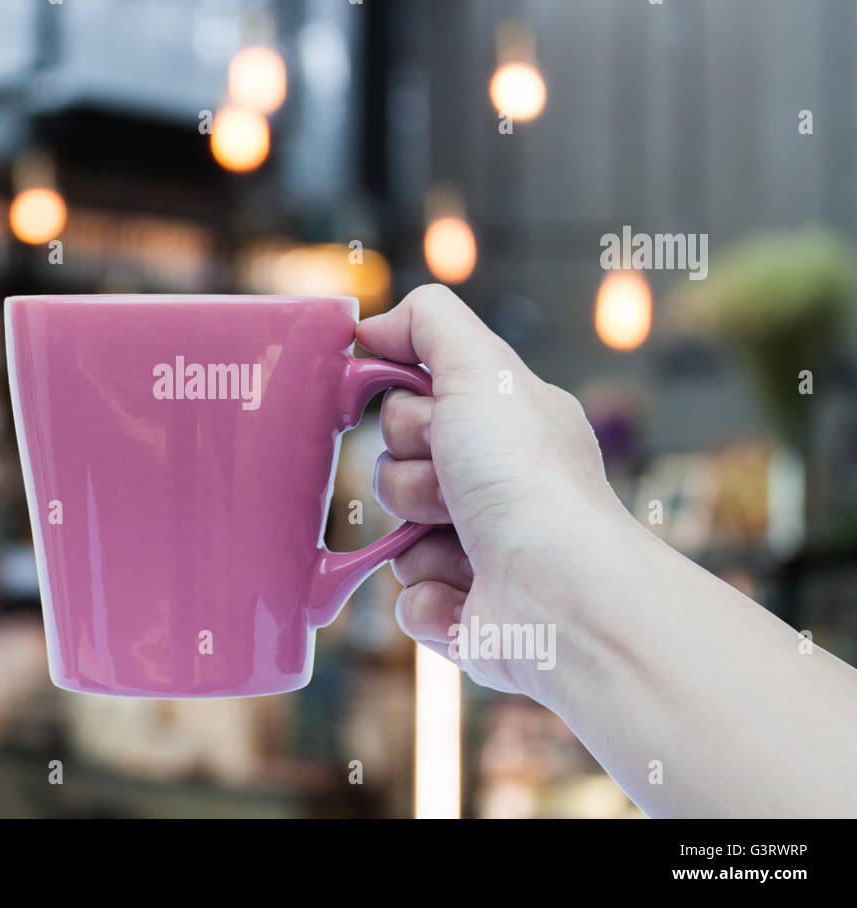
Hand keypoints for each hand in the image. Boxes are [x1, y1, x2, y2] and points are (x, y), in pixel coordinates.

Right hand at [358, 284, 631, 695]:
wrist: (559, 591)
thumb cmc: (526, 476)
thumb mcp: (481, 368)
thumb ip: (429, 322)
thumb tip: (375, 326)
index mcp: (505, 427)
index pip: (416, 404)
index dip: (407, 411)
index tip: (430, 417)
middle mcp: (497, 485)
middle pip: (394, 467)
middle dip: (411, 476)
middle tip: (454, 485)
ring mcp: (481, 551)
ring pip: (395, 535)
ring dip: (419, 538)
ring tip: (467, 545)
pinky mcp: (466, 612)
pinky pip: (407, 597)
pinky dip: (429, 596)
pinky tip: (468, 592)